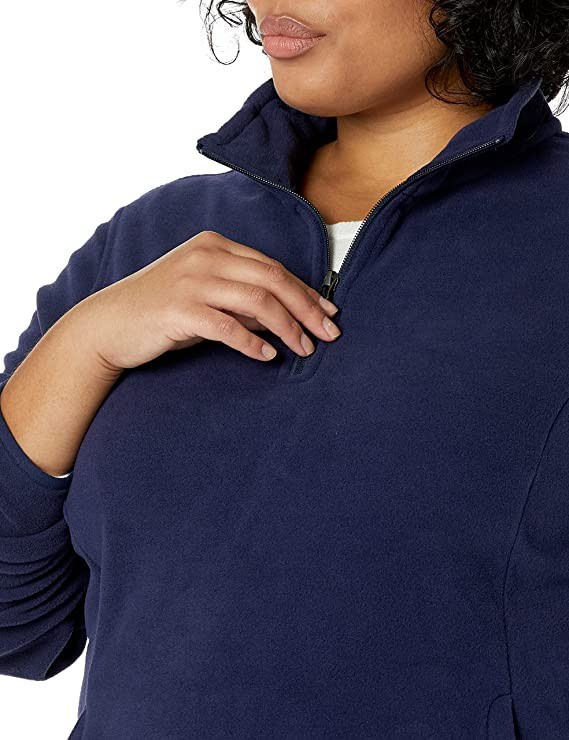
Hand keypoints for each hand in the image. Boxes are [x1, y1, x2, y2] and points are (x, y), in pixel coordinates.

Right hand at [72, 230, 340, 374]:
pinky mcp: (179, 310)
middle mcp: (206, 256)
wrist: (109, 324)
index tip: (328, 313)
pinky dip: (252, 342)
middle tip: (329, 335)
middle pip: (272, 279)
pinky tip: (268, 356)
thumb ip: (242, 299)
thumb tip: (286, 316)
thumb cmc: (162, 311)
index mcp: (215, 245)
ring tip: (304, 350)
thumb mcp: (206, 296)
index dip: (306, 291)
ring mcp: (191, 280)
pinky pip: (227, 326)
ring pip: (257, 300)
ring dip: (287, 327)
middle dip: (307, 308)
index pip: (273, 266)